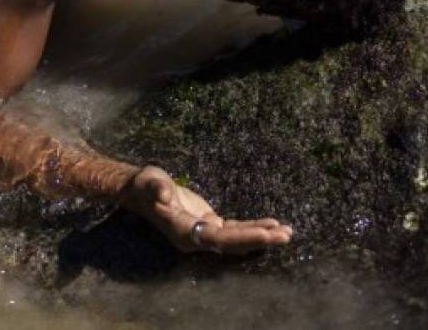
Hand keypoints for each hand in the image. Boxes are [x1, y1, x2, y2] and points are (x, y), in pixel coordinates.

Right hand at [121, 166, 292, 253]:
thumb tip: (165, 194)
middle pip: (232, 243)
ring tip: (287, 233)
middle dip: (259, 239)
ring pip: (236, 239)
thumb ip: (157, 190)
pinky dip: (253, 228)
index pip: (218, 239)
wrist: (139, 190)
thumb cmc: (144, 185)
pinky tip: (271, 226)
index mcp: (183, 231)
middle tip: (286, 235)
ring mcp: (203, 232)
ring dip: (261, 236)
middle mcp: (195, 238)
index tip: (265, 234)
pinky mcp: (208, 223)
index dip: (242, 237)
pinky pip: (234, 230)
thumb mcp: (149, 183)